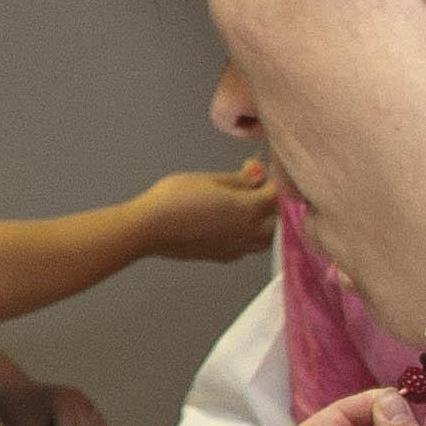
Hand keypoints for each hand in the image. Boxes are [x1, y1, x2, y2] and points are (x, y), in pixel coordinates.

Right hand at [137, 160, 277, 262]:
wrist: (149, 228)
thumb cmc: (176, 197)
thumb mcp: (208, 180)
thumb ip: (239, 179)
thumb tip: (258, 175)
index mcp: (250, 208)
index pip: (275, 194)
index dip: (268, 178)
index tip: (250, 167)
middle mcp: (249, 232)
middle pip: (273, 219)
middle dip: (267, 203)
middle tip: (249, 189)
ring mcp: (236, 248)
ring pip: (263, 239)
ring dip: (260, 225)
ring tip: (243, 212)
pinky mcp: (220, 257)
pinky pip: (245, 249)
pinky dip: (245, 238)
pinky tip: (228, 227)